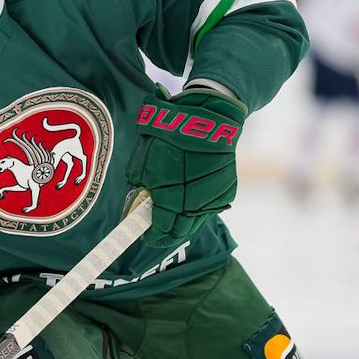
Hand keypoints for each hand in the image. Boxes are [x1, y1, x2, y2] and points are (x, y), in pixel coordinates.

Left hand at [124, 87, 246, 246]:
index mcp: (169, 199)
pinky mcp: (226, 193)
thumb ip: (137, 190)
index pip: (160, 228)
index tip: (146, 237)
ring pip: (195, 224)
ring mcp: (212, 201)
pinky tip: (188, 207)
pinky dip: (197, 213)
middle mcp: (193, 205)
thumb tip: (132, 208)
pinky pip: (208, 211)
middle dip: (167, 237)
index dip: (152, 236)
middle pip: (179, 232)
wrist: (207, 121)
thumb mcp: (142, 163)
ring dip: (182, 227)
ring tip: (172, 225)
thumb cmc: (168, 139)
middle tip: (158, 236)